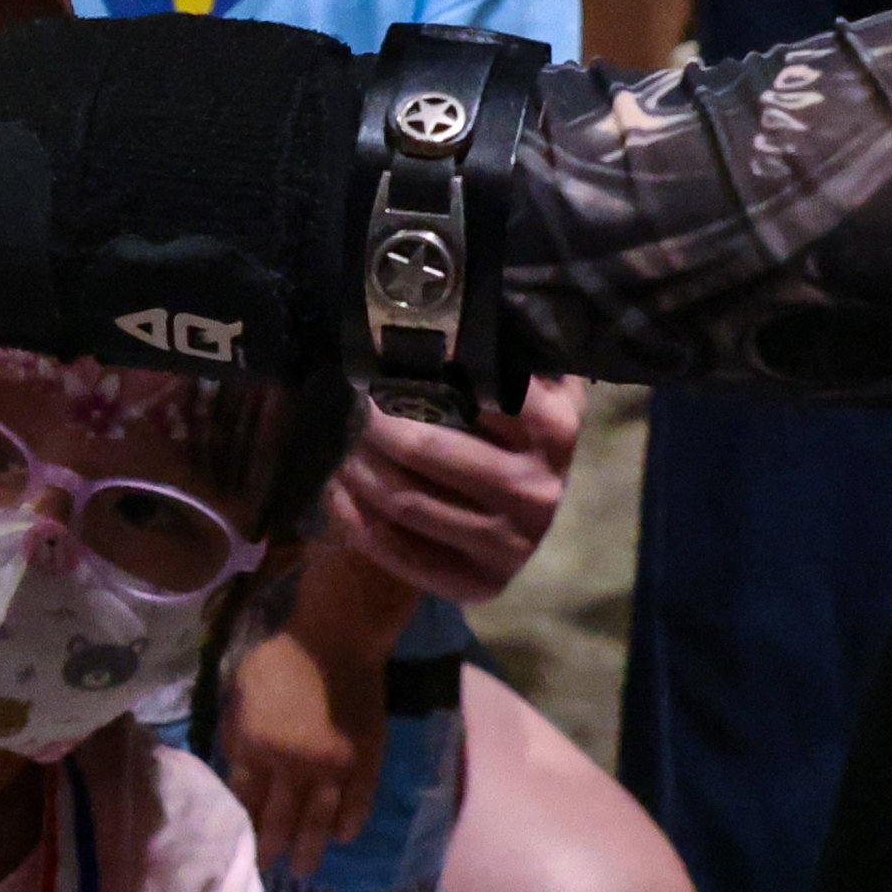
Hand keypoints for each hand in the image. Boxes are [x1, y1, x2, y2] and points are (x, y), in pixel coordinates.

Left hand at [223, 621, 387, 877]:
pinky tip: (341, 837)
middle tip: (268, 870)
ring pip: (318, 821)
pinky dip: (348, 823)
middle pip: (279, 818)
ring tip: (303, 870)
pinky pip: (356, 803)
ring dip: (309, 849)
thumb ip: (237, 731)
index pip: (245, 797)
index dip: (242, 822)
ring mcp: (332, 767)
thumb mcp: (240, 690)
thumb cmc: (280, 659)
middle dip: (271, 847)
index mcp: (256, 745)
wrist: (336, 640)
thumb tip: (235, 766)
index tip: (238, 843)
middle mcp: (292, 764)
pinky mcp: (364, 762)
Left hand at [324, 374, 585, 604]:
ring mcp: (514, 544)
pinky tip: (336, 488)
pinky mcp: (482, 585)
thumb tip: (424, 306)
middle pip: (423, 447)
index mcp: (556, 428)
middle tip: (341, 401)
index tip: (378, 353)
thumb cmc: (504, 431)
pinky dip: (353, 516)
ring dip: (354, 466)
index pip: (481, 389)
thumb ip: (491, 349)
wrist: (515, 515)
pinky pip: (396, 549)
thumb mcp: (517, 384)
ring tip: (335, 440)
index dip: (420, 368)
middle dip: (368, 422)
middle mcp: (540, 490)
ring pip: (403, 499)